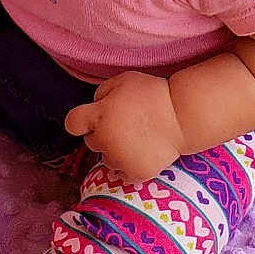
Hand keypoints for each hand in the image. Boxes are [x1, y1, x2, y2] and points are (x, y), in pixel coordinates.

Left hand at [64, 71, 185, 181]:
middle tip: (125, 125)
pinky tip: (142, 151)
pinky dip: (129, 165)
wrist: (182, 115)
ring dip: (116, 151)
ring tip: (137, 138)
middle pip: (91, 142)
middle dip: (103, 134)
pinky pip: (122, 173)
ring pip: (106, 159)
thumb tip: (94, 107)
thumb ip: (101, 93)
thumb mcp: (123, 80)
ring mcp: (119, 159)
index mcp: (99, 116)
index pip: (72, 123)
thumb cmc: (152, 94)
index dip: (81, 121)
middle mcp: (105, 140)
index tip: (90, 120)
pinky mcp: (134, 173)